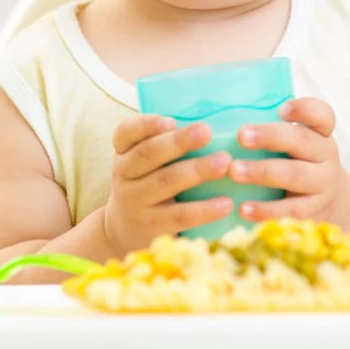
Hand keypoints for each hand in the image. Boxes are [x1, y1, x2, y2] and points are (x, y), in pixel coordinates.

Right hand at [102, 114, 233, 252]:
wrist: (124, 230)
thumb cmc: (147, 182)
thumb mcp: (144, 161)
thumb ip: (167, 142)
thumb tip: (218, 117)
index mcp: (124, 150)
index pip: (126, 131)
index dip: (147, 124)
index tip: (171, 120)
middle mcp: (124, 173)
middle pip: (148, 154)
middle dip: (178, 142)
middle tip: (206, 131)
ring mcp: (135, 201)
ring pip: (165, 182)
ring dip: (197, 171)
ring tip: (224, 162)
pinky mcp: (151, 227)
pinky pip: (179, 216)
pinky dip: (204, 210)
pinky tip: (226, 203)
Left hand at [228, 97, 349, 227]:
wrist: (339, 206)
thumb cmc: (304, 166)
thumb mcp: (302, 146)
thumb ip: (275, 133)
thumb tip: (223, 117)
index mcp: (320, 134)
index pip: (322, 115)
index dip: (304, 109)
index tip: (281, 109)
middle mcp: (325, 156)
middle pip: (302, 141)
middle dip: (270, 136)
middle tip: (241, 135)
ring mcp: (323, 185)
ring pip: (295, 175)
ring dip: (263, 172)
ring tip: (235, 171)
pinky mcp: (315, 212)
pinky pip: (290, 211)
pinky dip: (266, 210)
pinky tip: (244, 208)